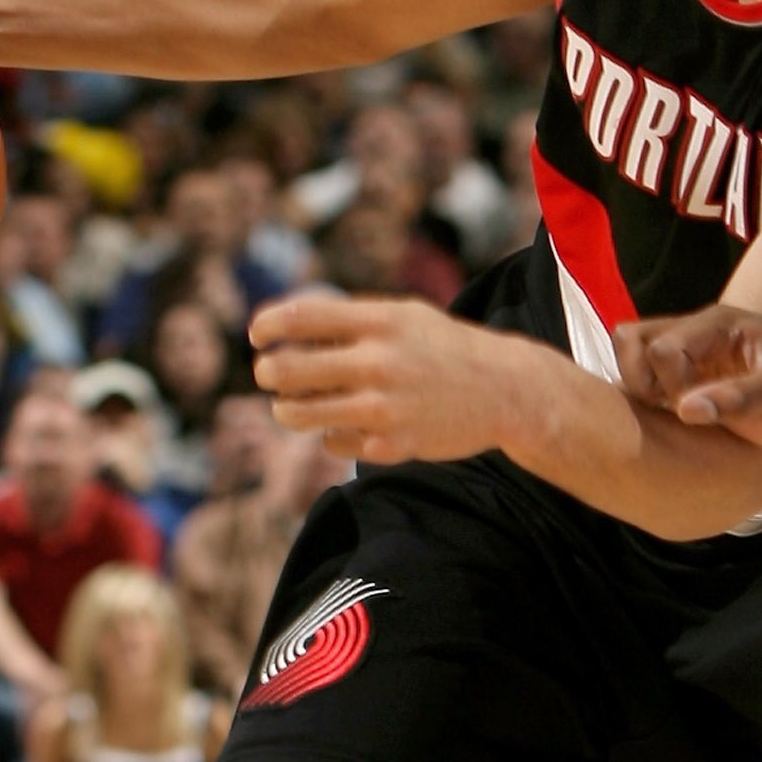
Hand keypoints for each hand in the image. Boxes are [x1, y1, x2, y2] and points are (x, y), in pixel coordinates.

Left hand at [250, 289, 523, 463]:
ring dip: (286, 409)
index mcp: (381, 322)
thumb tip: (283, 327)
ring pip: (299, 413)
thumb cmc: (443, 348)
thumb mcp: (404, 316)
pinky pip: (333, 443)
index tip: (256, 335)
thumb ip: (349, 321)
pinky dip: (333, 434)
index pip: (301, 317)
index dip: (267, 325)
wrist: (505, 391)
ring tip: (289, 405)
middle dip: (268, 372)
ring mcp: (384, 408)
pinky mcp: (392, 445)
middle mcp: (380, 362)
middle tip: (268, 373)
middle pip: (287, 369)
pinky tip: (351, 425)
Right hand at [614, 305, 761, 447]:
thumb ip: (739, 397)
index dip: (669, 384)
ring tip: (665, 415)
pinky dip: (646, 399)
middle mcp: (698, 335)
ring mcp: (692, 357)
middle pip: (632, 341)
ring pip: (633, 355)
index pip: (662, 348)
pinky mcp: (691, 380)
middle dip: (641, 382)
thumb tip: (684, 408)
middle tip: (670, 410)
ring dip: (638, 388)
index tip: (696, 409)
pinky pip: (647, 378)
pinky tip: (670, 420)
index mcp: (720, 325)